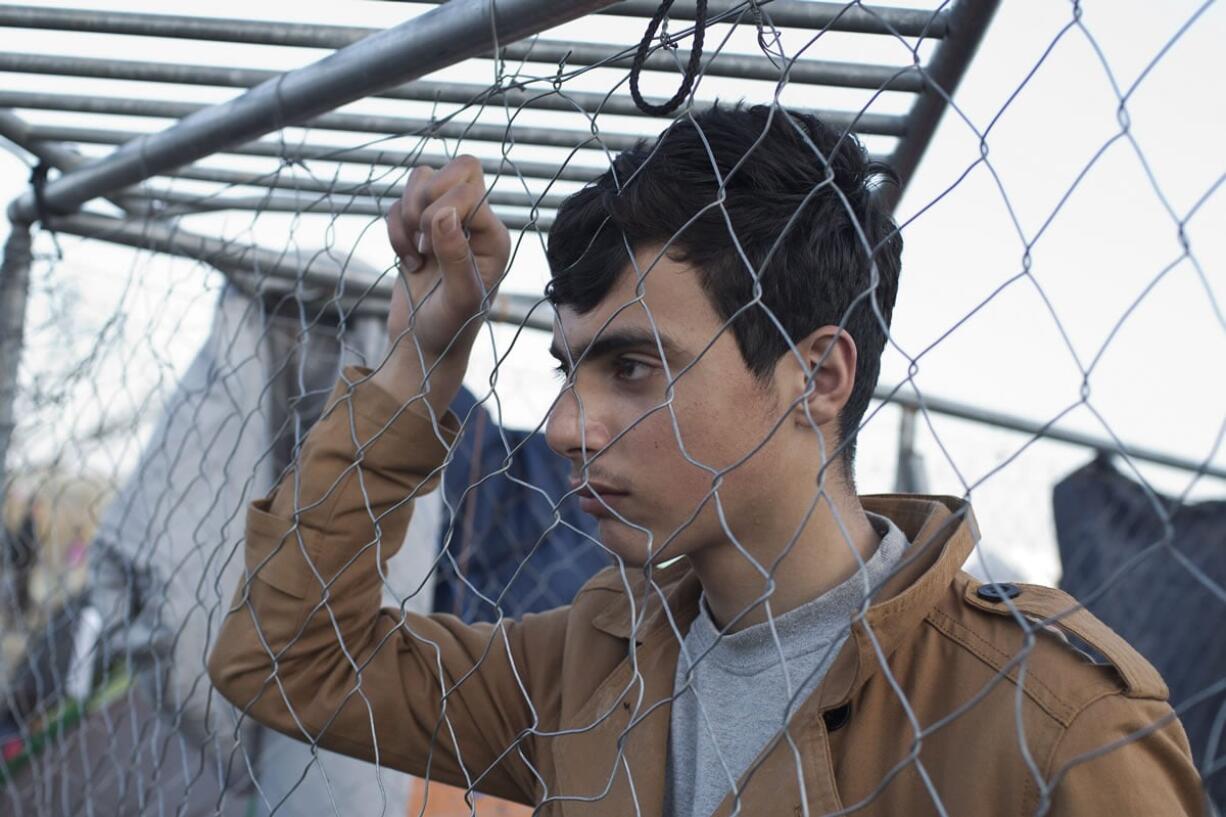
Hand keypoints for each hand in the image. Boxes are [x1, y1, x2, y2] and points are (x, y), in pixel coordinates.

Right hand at [378, 156, 510, 406]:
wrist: (424, 347)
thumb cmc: (450, 329)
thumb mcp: (459, 299)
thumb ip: (455, 256)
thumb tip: (443, 213)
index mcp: (494, 235)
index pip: (471, 184)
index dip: (442, 207)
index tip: (432, 247)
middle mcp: (476, 223)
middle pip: (458, 167)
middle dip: (426, 196)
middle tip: (422, 235)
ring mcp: (448, 223)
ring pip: (424, 178)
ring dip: (407, 213)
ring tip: (416, 250)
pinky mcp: (420, 229)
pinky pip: (401, 201)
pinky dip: (394, 228)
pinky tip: (408, 259)